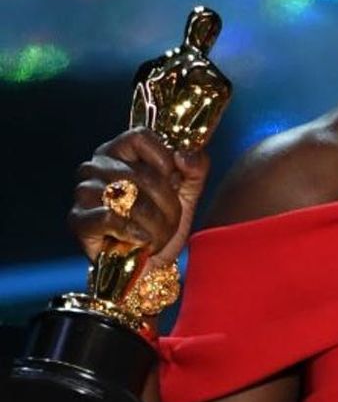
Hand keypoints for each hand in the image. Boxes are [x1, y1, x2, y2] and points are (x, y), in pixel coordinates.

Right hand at [69, 129, 209, 267]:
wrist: (150, 264)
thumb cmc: (163, 222)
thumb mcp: (188, 190)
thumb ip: (195, 165)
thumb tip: (183, 155)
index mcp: (119, 151)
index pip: (140, 136)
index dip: (165, 160)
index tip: (175, 182)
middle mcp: (96, 166)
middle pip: (142, 174)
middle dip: (168, 204)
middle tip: (171, 221)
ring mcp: (84, 192)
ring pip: (129, 198)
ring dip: (155, 224)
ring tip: (156, 236)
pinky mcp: (78, 220)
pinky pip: (109, 218)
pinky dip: (133, 233)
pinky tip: (141, 242)